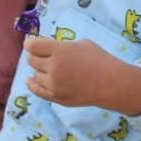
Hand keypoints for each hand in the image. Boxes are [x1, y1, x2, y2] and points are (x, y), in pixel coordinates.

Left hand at [24, 35, 140, 114]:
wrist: (111, 83)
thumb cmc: (99, 60)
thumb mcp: (81, 44)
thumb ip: (62, 45)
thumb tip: (48, 48)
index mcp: (60, 50)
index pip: (33, 46)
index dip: (30, 43)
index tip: (30, 43)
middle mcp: (53, 67)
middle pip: (32, 60)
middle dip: (34, 56)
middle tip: (39, 55)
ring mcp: (53, 84)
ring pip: (35, 75)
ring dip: (39, 70)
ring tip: (47, 68)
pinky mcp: (56, 97)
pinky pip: (37, 90)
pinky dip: (32, 84)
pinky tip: (29, 80)